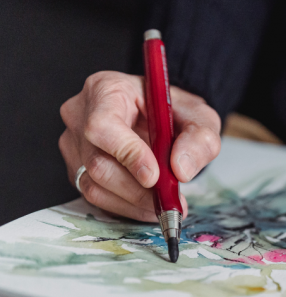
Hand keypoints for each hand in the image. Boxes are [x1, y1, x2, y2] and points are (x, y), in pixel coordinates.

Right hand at [59, 71, 220, 221]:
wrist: (162, 119)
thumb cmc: (174, 112)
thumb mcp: (200, 118)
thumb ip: (199, 139)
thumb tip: (181, 169)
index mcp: (106, 89)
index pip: (103, 125)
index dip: (127, 154)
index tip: (154, 176)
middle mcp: (81, 114)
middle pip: (97, 162)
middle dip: (137, 188)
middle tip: (169, 199)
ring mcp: (74, 143)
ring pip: (94, 184)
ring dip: (133, 202)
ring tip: (165, 204)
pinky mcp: (76, 168)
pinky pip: (95, 196)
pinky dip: (126, 207)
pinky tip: (149, 205)